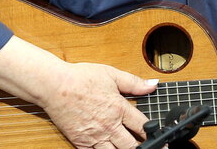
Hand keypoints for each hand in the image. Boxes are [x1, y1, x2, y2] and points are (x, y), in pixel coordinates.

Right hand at [41, 62, 157, 147]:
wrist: (54, 86)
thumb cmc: (80, 78)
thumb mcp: (111, 74)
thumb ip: (134, 82)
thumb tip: (153, 84)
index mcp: (119, 108)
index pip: (143, 126)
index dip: (154, 133)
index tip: (162, 139)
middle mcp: (109, 125)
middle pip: (131, 145)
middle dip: (144, 148)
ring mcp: (94, 136)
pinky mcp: (80, 142)